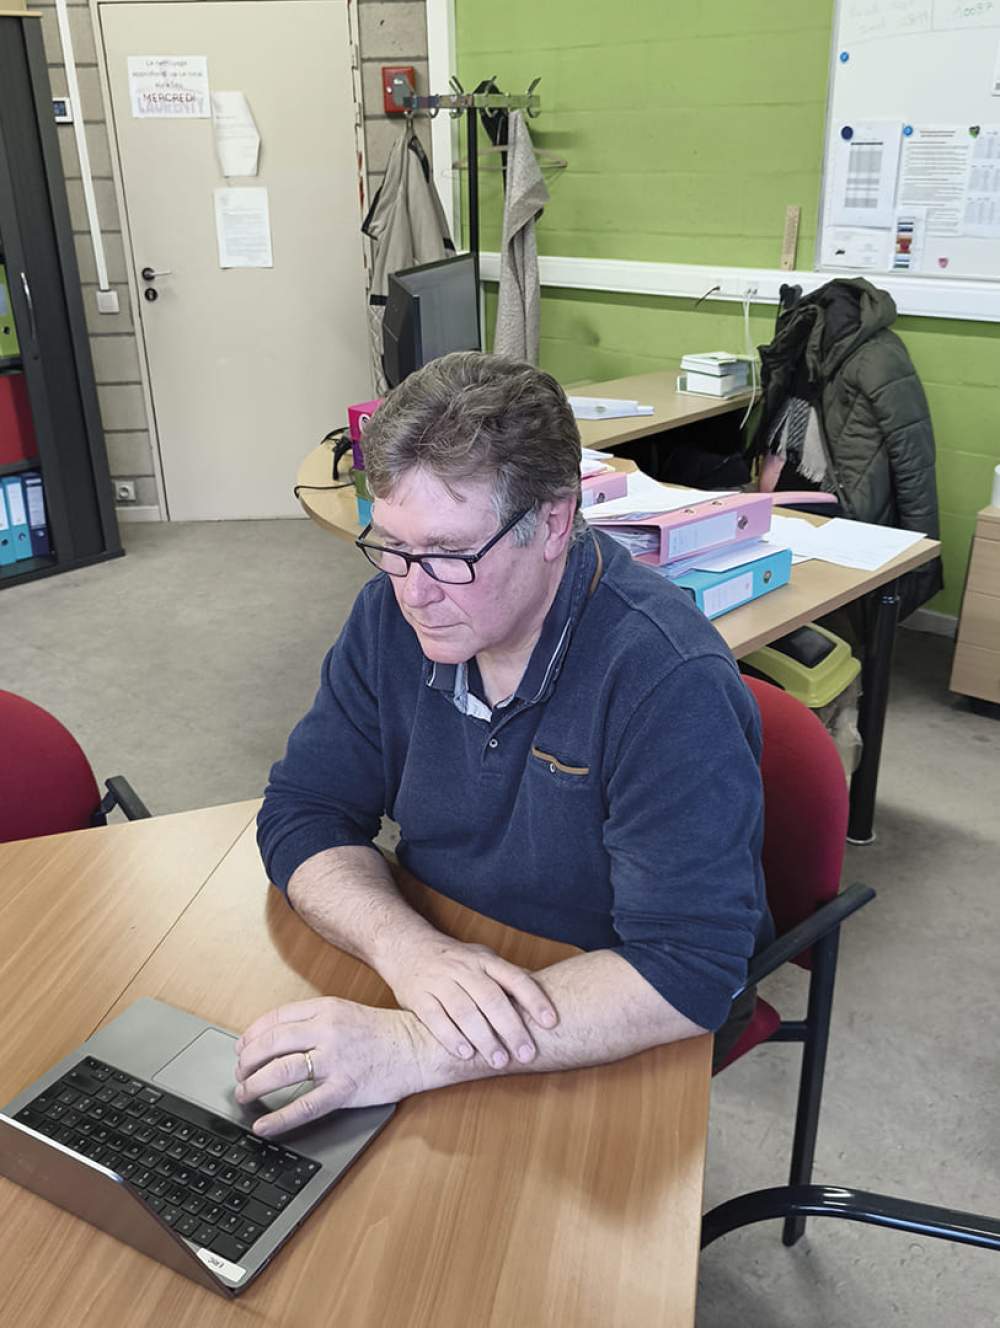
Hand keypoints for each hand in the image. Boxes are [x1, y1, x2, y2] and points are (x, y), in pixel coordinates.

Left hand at [234, 997, 422, 1136]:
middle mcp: (327, 1031)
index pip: (274, 1020)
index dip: (250, 1037)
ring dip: (255, 1086)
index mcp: (325, 1009)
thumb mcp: (345, 1014)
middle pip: (271, 1045)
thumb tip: (277, 1041)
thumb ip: (314, 1023)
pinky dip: (278, 1118)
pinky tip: (264, 1125)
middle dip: (246, 1063)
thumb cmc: (384, 1032)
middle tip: (240, 1076)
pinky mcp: (345, 1088)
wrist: (419, 1046)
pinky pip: (304, 1106)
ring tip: (245, 1095)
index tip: (241, 1049)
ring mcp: (336, 1060)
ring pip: (281, 1072)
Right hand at [381, 936, 557, 1068]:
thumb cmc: (456, 960)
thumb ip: (511, 977)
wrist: (407, 948)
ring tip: (499, 1060)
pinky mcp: (419, 997)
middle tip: (526, 1054)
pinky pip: (435, 1018)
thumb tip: (549, 992)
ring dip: (484, 1038)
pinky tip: (465, 1053)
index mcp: (485, 960)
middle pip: (491, 999)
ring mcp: (440, 981)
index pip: (515, 978)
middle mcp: (464, 969)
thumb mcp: (484, 960)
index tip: (551, 1022)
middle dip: (511, 1028)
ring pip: (465, 1011)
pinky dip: (451, 1037)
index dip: (535, 999)